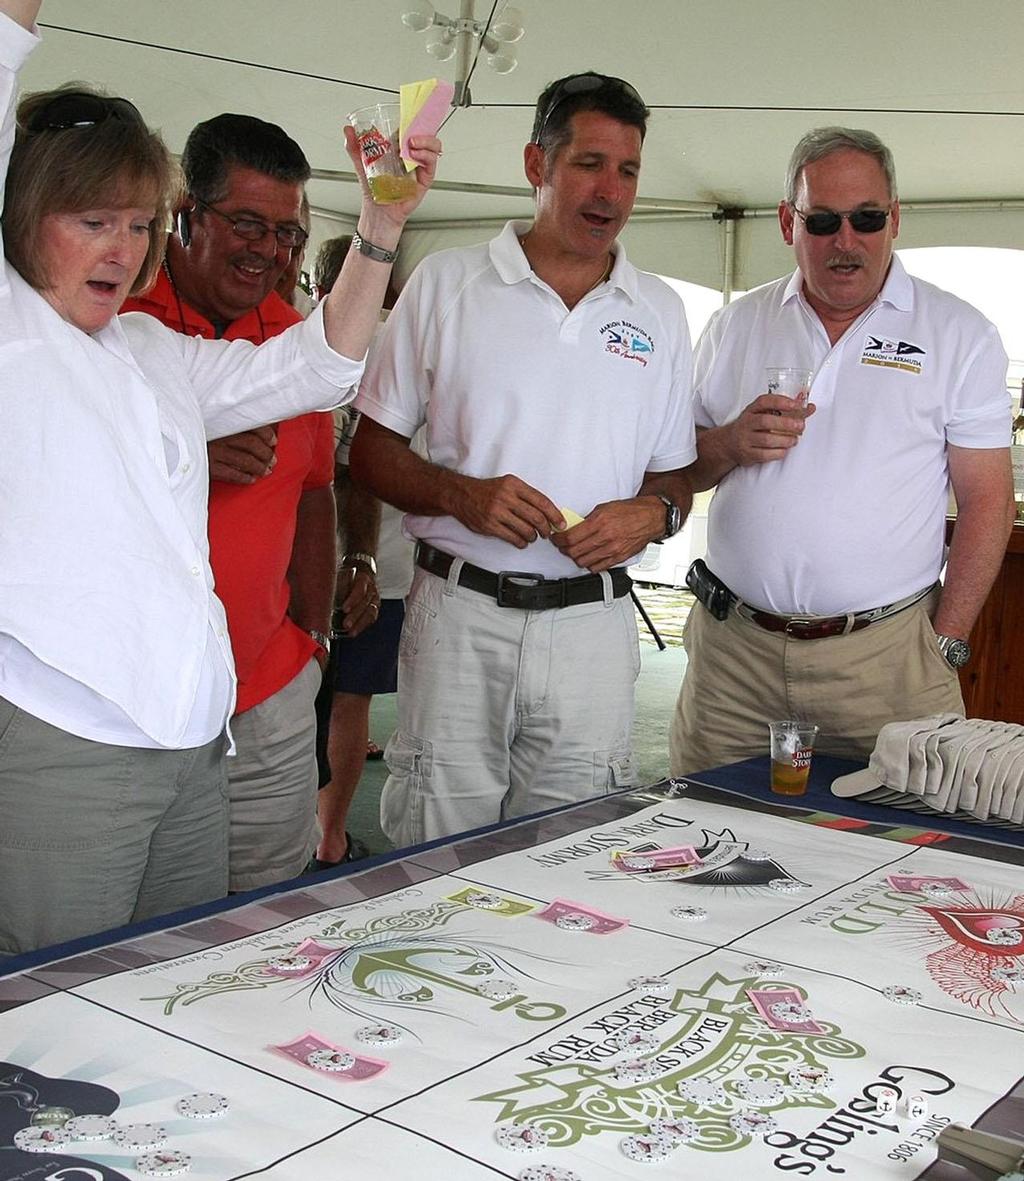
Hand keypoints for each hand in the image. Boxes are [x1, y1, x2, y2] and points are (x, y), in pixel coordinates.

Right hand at [207, 426, 276, 484]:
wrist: (171, 448)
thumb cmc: (200, 437)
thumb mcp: (213, 426)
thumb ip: (232, 428)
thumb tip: (260, 435)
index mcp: (223, 424)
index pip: (252, 426)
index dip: (267, 434)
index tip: (273, 441)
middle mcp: (219, 436)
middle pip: (252, 443)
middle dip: (266, 454)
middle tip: (272, 460)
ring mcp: (214, 452)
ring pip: (246, 460)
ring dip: (260, 467)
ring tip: (266, 471)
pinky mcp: (209, 467)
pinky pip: (233, 474)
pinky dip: (245, 477)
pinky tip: (252, 478)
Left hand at [334, 565, 379, 637]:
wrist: (360, 573)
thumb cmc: (347, 576)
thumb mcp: (341, 575)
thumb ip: (336, 585)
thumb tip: (323, 598)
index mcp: (363, 579)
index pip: (360, 590)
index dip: (353, 600)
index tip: (344, 609)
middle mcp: (371, 589)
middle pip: (365, 604)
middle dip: (355, 615)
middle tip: (346, 625)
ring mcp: (374, 599)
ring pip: (371, 613)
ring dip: (360, 624)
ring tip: (351, 632)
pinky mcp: (374, 608)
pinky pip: (371, 619)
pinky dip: (362, 626)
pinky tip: (354, 632)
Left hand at [343, 126, 441, 227]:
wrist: (378, 211)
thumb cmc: (374, 191)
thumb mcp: (362, 164)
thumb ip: (354, 147)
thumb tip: (348, 130)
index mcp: (399, 149)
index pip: (410, 129)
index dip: (410, 121)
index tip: (406, 116)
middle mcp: (411, 156)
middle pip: (425, 135)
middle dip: (421, 127)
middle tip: (409, 128)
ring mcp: (419, 166)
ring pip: (432, 146)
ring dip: (425, 140)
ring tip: (411, 142)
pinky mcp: (425, 179)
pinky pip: (431, 163)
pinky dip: (426, 156)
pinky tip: (414, 154)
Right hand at [450, 473, 564, 548]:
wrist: (461, 495)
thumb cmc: (487, 490)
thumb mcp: (508, 484)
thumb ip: (526, 495)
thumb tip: (547, 512)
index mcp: (514, 485)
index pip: (541, 501)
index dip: (554, 514)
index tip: (560, 523)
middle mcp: (506, 497)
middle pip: (536, 517)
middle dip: (545, 528)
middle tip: (547, 532)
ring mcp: (497, 512)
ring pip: (525, 530)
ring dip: (533, 537)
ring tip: (532, 536)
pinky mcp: (490, 525)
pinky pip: (512, 538)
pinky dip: (521, 542)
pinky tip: (521, 541)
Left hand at [550, 497, 662, 572]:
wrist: (652, 517)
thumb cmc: (631, 511)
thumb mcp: (605, 508)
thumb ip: (588, 520)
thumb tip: (573, 528)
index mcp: (600, 522)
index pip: (570, 537)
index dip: (559, 540)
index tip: (556, 538)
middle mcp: (606, 537)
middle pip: (574, 551)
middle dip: (564, 549)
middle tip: (562, 545)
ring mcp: (613, 549)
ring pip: (583, 562)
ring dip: (575, 558)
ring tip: (575, 552)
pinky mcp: (619, 558)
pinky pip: (597, 567)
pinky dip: (589, 564)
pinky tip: (589, 558)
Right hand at [724, 394, 814, 466]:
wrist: (727, 443)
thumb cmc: (751, 426)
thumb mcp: (764, 414)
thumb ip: (787, 411)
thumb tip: (809, 407)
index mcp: (752, 410)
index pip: (764, 401)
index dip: (781, 402)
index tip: (796, 404)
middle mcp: (746, 423)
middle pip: (765, 421)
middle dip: (786, 424)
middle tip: (801, 426)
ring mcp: (745, 439)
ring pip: (766, 440)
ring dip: (785, 440)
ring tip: (794, 440)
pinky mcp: (747, 454)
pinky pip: (765, 455)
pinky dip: (778, 452)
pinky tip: (784, 449)